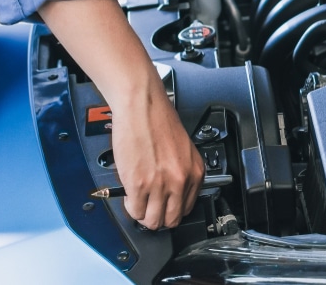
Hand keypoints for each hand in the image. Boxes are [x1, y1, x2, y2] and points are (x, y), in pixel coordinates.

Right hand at [111, 74, 205, 228]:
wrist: (142, 106)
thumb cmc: (158, 121)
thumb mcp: (183, 150)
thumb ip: (182, 173)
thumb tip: (173, 194)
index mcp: (195, 172)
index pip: (187, 209)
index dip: (172, 210)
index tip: (164, 206)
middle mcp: (180, 180)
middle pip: (171, 219)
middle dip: (158, 217)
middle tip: (149, 208)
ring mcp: (159, 185)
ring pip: (152, 220)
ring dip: (143, 214)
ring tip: (138, 201)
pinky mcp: (138, 184)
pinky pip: (135, 210)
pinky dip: (131, 207)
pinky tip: (130, 194)